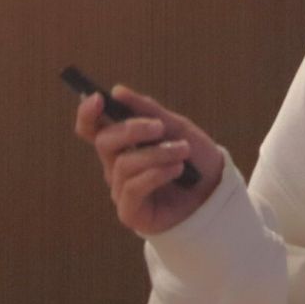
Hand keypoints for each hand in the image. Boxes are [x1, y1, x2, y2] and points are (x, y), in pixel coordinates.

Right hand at [75, 86, 223, 237]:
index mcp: (122, 143)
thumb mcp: (176, 128)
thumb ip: (148, 111)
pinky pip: (132, 187)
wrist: (216, 191)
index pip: (92, 128)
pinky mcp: (130, 212)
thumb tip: (117, 91)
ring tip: (183, 151)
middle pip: (104, 142)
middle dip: (131, 130)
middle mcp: (116, 165)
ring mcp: (121, 189)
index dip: (88, 113)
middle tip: (160, 127)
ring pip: (123, 164)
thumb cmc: (194, 158)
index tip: (98, 98)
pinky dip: (157, 173)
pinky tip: (177, 169)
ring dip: (157, 154)